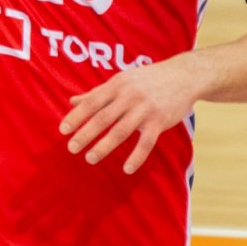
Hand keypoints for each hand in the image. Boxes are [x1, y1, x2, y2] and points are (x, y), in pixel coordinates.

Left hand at [58, 60, 201, 173]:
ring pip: (121, 131)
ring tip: (90, 158)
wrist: (184, 76)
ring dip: (104, 146)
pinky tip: (127, 169)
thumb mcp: (122, 80)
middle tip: (71, 148)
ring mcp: (145, 109)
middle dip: (86, 134)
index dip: (76, 116)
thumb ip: (97, 93)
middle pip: (103, 117)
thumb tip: (72, 101)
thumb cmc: (148, 79)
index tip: (63, 130)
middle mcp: (129, 96)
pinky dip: (136, 156)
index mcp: (117, 85)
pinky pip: (146, 142)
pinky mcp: (160, 121)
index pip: (92, 101)